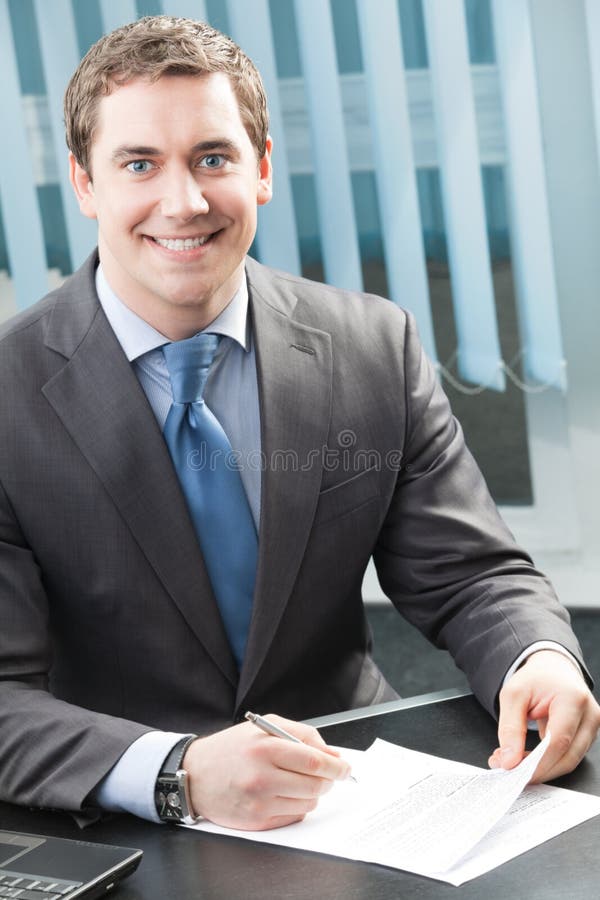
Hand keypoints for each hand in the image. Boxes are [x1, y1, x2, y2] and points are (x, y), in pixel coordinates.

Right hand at [182, 714, 350, 829]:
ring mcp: (259, 802)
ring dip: (313, 793)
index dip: (336, 766)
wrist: (195, 775)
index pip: (314, 762)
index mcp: (265, 748)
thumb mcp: (264, 727)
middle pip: (315, 785)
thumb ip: (302, 735)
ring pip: (308, 803)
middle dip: (328, 780)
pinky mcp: (257, 821)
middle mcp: (262, 776)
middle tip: (328, 775)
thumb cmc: (231, 749)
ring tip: (299, 782)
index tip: (345, 767)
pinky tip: (284, 794)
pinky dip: (297, 806)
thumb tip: (333, 754)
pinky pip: (293, 816)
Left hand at [488, 650, 599, 781]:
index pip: (558, 740)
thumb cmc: (535, 679)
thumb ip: (510, 728)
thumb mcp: (513, 695)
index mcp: (573, 698)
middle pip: (567, 757)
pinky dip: (547, 762)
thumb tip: (509, 761)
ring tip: (513, 760)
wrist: (553, 669)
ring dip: (541, 768)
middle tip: (508, 769)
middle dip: (537, 769)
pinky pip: (569, 757)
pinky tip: (526, 756)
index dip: (536, 761)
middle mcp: (590, 714)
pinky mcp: (588, 736)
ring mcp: (593, 727)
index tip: (511, 769)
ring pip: (569, 761)